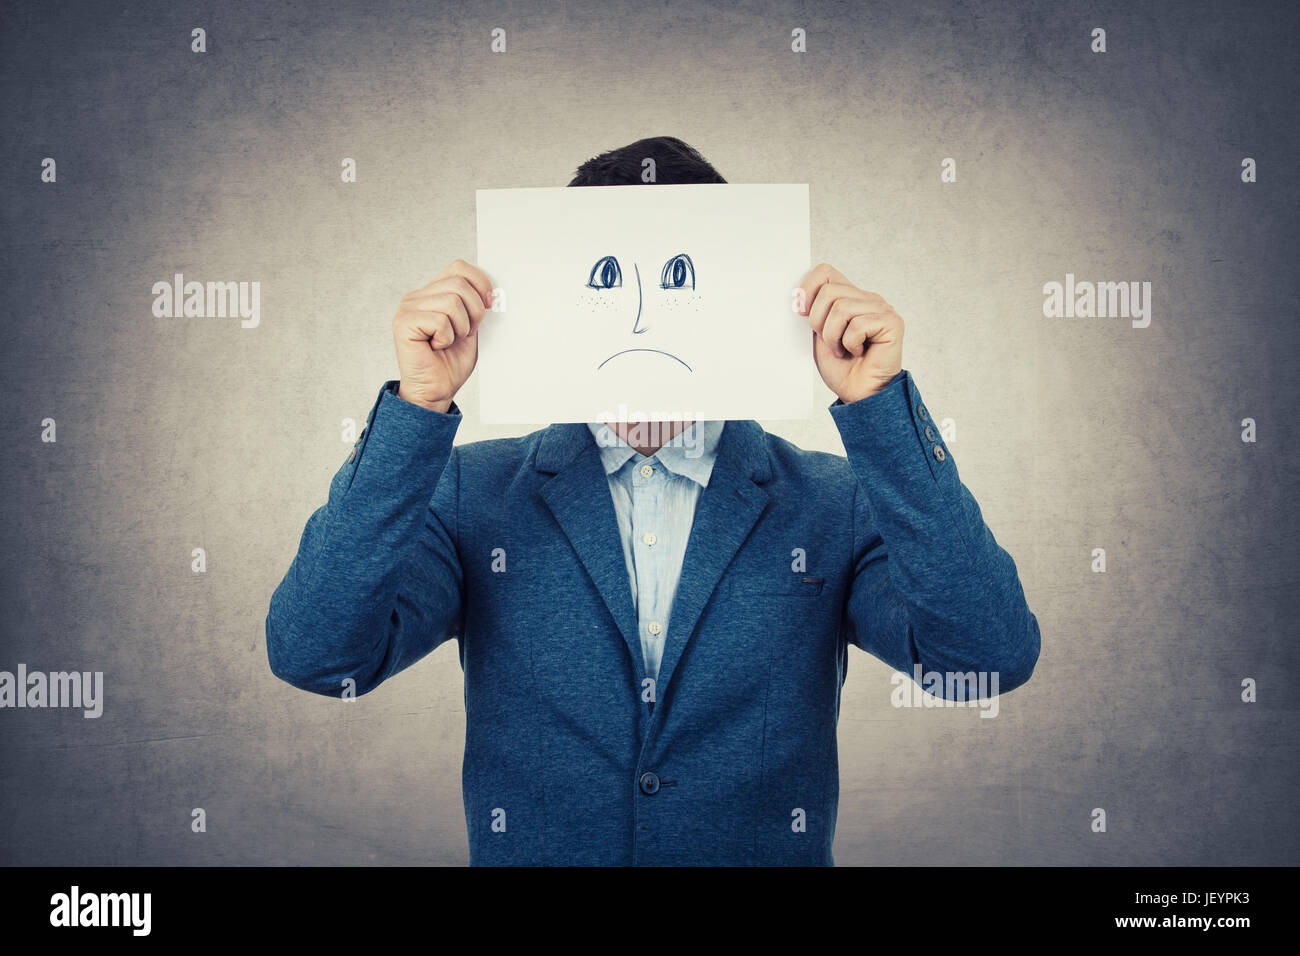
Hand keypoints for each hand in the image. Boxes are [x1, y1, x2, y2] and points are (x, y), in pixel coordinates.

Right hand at [392, 259, 494, 411]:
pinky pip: (440, 320)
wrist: (435, 391)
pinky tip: (436, 347)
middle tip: (465, 333)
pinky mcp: (403, 323)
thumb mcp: (470, 326)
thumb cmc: (450, 363)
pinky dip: (446, 338)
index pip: (459, 268)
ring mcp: (407, 308)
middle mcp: (416, 297)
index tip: (489, 304)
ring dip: (460, 327)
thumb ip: (475, 304)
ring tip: (448, 341)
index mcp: (431, 293)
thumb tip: (491, 290)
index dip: (480, 283)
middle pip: (459, 283)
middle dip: (474, 311)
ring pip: (452, 301)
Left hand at [797, 263, 903, 403]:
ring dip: (833, 337)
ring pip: (841, 308)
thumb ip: (814, 311)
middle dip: (819, 322)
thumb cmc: (841, 368)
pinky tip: (859, 352)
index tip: (801, 312)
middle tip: (830, 343)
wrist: (859, 394)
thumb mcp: (819, 334)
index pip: (825, 271)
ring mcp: (882, 309)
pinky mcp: (892, 323)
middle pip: (829, 291)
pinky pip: (857, 325)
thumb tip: (797, 296)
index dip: (808, 288)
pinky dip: (850, 344)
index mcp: (850, 297)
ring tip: (843, 350)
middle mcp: (868, 298)